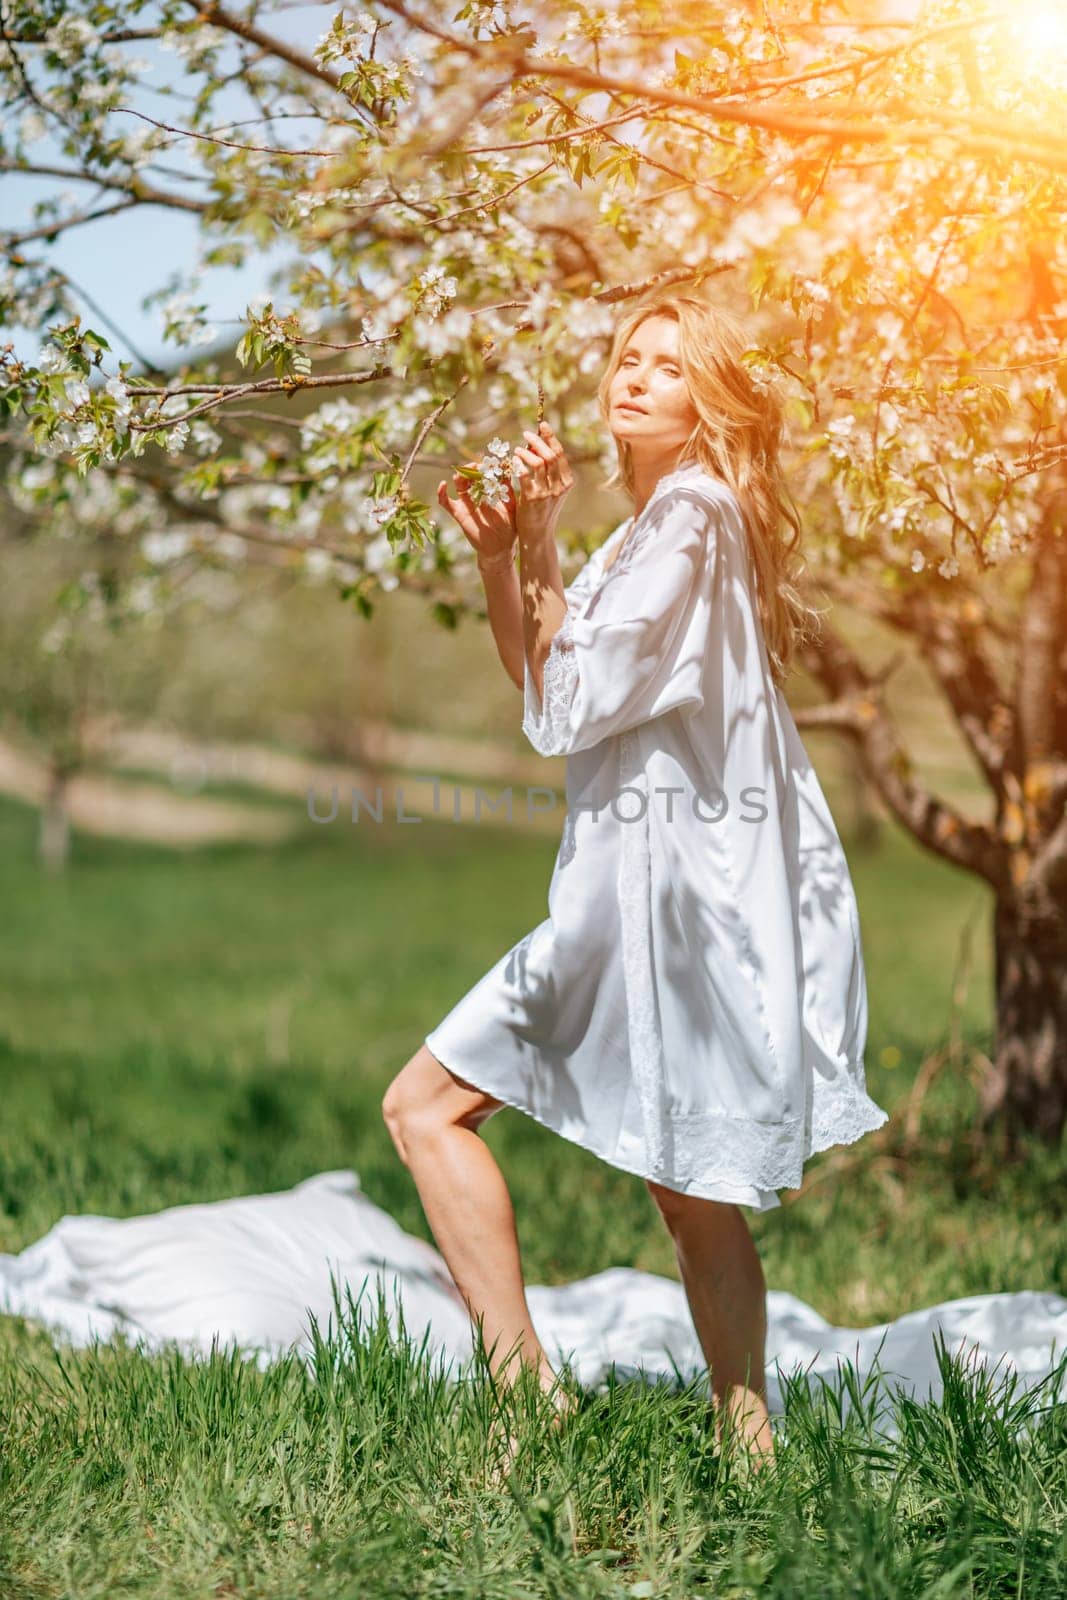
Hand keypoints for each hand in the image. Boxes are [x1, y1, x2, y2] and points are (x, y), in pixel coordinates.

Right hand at [437, 458, 516, 567]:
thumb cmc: (509, 527)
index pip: (485, 473)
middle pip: (471, 476)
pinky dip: (441, 494)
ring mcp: (467, 503)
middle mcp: (477, 494)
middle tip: (477, 466)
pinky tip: (443, 484)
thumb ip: (509, 489)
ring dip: (459, 476)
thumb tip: (510, 470)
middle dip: (472, 469)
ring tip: (463, 472)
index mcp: (490, 491)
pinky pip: (446, 503)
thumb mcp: (512, 506)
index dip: (486, 466)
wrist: (501, 548)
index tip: (490, 460)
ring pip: (459, 485)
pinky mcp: (459, 514)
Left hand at [512, 421, 573, 539]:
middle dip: (538, 440)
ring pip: (538, 462)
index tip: (542, 425)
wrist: (538, 534)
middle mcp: (559, 485)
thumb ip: (548, 471)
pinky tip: (513, 461)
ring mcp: (547, 492)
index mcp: (566, 481)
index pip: (560, 453)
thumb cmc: (542, 510)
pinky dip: (519, 464)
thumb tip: (537, 448)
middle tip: (526, 433)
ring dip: (526, 451)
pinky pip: (525, 474)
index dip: (551, 437)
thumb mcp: (551, 490)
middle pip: (550, 454)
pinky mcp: (533, 498)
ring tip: (517, 449)